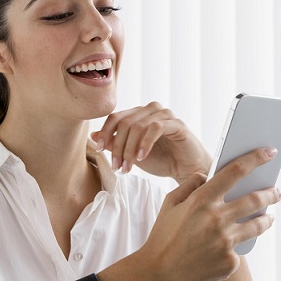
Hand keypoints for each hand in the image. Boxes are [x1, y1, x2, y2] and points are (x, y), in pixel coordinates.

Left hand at [91, 102, 210, 182]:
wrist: (186, 170)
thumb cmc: (162, 160)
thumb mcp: (132, 154)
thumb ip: (115, 143)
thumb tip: (93, 135)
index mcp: (139, 114)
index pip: (116, 117)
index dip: (105, 132)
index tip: (100, 150)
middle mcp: (151, 110)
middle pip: (125, 123)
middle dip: (118, 147)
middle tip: (118, 167)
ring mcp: (165, 115)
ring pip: (138, 126)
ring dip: (130, 149)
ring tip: (128, 167)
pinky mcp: (177, 124)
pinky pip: (155, 128)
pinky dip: (145, 144)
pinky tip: (142, 157)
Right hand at [138, 147, 280, 280]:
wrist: (156, 275)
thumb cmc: (162, 237)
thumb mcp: (169, 204)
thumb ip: (190, 185)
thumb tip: (207, 175)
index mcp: (201, 200)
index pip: (235, 171)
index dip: (256, 159)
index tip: (270, 152)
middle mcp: (217, 219)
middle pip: (256, 199)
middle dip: (272, 193)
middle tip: (279, 191)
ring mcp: (225, 242)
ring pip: (257, 225)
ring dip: (266, 219)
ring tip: (269, 217)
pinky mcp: (229, 262)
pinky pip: (239, 250)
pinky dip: (234, 247)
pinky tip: (225, 250)